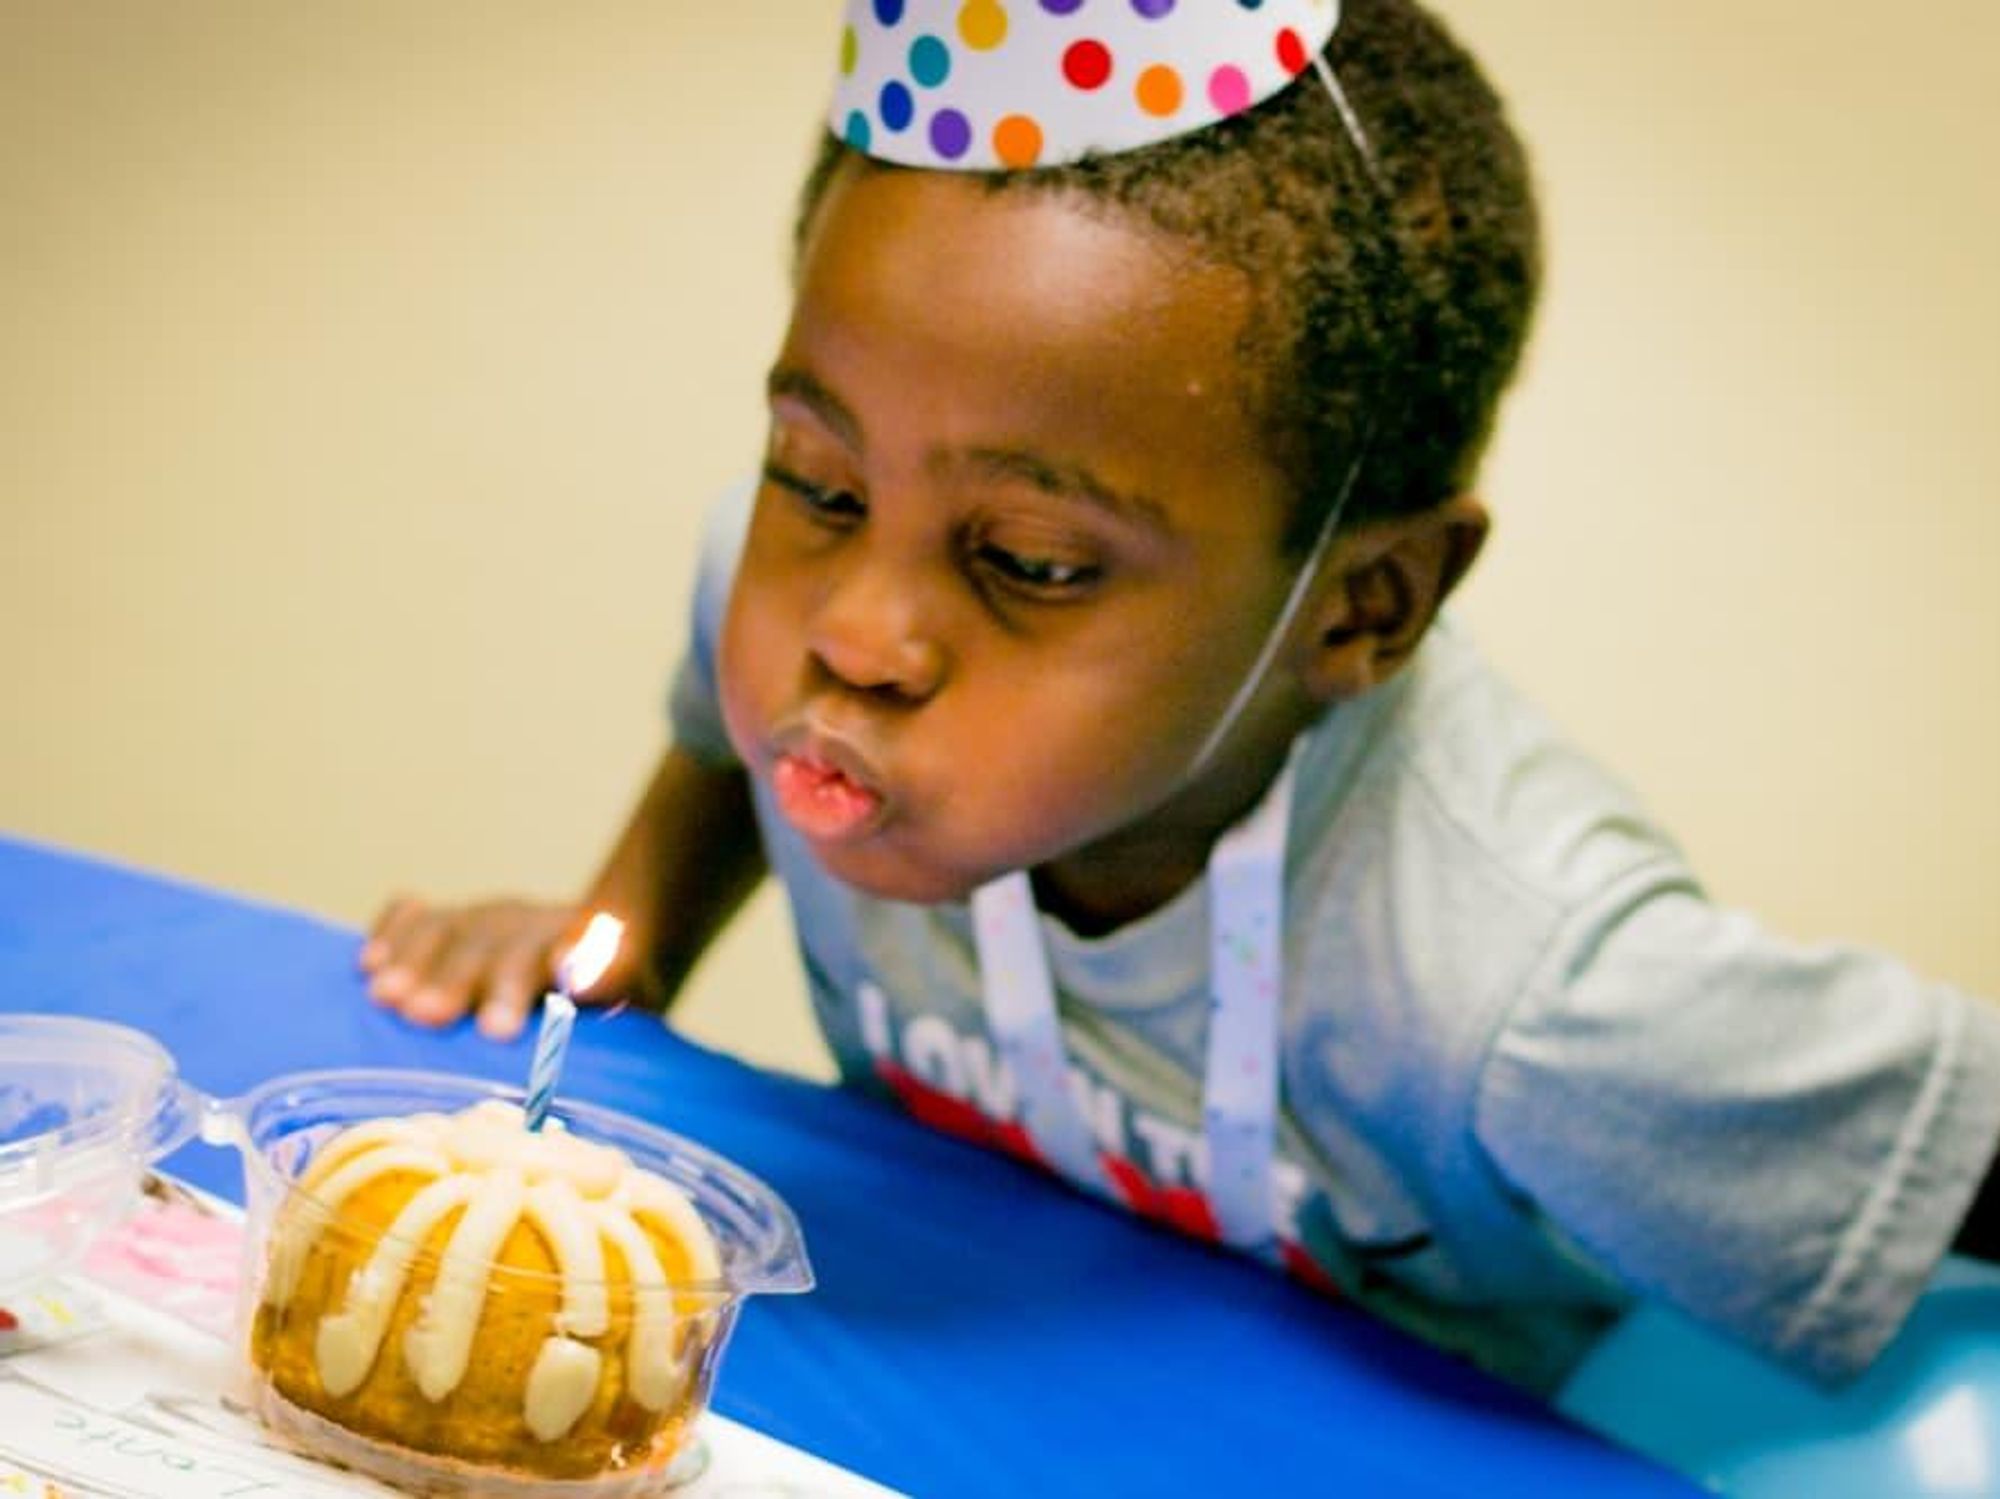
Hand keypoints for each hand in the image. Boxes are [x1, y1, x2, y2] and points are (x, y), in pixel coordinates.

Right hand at [359, 897, 625, 1040]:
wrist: (604, 947)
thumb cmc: (612, 991)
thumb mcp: (627, 983)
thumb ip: (607, 972)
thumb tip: (576, 969)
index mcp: (570, 940)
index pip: (538, 957)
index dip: (512, 990)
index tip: (494, 1030)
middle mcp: (520, 923)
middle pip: (481, 943)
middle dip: (452, 978)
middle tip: (424, 1014)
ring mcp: (481, 919)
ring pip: (443, 929)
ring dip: (412, 960)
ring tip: (383, 995)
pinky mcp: (452, 923)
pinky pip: (416, 916)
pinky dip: (391, 933)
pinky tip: (367, 962)